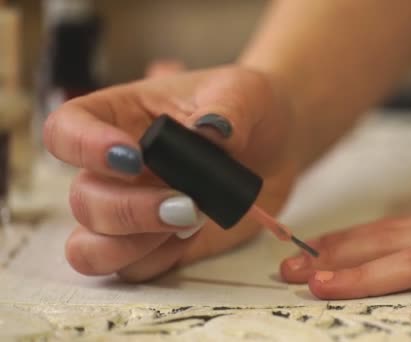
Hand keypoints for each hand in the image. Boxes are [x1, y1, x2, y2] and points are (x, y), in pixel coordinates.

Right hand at [44, 66, 298, 280]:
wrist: (277, 143)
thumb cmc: (247, 106)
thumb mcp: (243, 91)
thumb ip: (227, 107)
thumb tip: (210, 132)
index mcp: (120, 118)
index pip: (65, 131)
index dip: (83, 147)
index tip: (131, 157)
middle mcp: (116, 170)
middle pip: (83, 199)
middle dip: (128, 210)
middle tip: (186, 203)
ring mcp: (135, 210)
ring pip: (91, 246)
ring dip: (131, 245)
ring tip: (188, 223)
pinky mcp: (161, 244)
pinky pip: (134, 269)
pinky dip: (155, 261)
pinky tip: (191, 237)